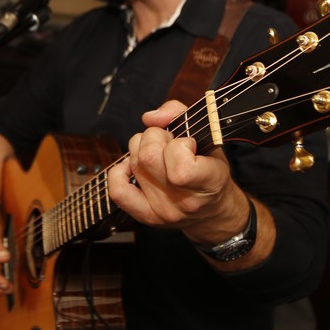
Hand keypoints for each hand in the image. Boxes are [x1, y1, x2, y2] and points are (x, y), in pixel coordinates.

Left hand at [107, 100, 245, 243]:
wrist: (211, 210)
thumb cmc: (210, 170)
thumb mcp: (208, 137)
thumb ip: (179, 114)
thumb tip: (149, 117)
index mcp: (209, 183)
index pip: (181, 167)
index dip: (180, 144)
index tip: (190, 144)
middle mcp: (184, 201)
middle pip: (148, 156)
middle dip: (156, 137)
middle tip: (170, 143)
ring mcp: (163, 211)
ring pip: (134, 163)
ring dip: (142, 149)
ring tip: (159, 154)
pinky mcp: (145, 215)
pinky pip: (118, 190)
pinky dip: (121, 171)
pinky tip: (135, 166)